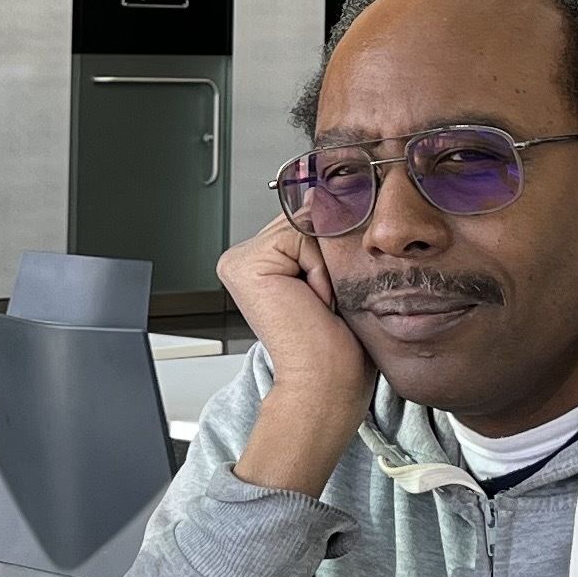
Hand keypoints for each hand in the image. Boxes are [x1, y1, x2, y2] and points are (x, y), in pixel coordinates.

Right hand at [218, 212, 372, 496]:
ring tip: (318, 303)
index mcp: (261, 262)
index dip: (332, 251)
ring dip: (326, 265)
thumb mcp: (337, 275)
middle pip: (306, 217)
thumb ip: (326, 232)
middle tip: (323, 303)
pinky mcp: (244, 264)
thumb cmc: (338, 346)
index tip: (328, 296)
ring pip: (305, 224)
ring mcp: (239, 260)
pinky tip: (311, 301)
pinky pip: (301, 236)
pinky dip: (319, 269)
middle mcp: (244, 258)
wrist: (326, 385)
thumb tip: (329, 191)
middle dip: (329, 256)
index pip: (308, 220)